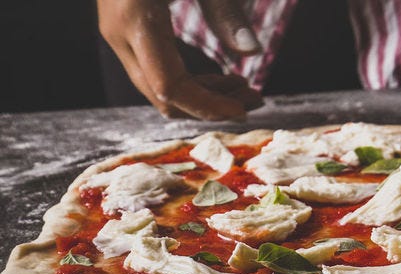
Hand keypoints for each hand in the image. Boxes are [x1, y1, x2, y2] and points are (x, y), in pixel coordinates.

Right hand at [97, 0, 263, 119]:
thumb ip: (225, 9)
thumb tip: (252, 51)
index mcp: (135, 19)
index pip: (172, 88)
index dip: (210, 106)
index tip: (248, 108)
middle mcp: (118, 33)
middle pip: (164, 97)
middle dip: (212, 105)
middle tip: (256, 96)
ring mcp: (116, 33)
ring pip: (158, 89)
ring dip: (203, 96)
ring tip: (244, 86)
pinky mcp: (123, 29)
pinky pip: (155, 71)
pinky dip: (189, 81)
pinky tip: (222, 75)